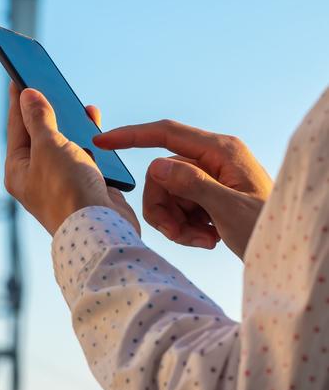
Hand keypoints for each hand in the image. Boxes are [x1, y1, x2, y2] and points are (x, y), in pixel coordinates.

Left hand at [4, 83, 138, 235]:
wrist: (101, 229)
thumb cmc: (67, 190)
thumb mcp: (48, 146)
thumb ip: (38, 119)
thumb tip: (27, 95)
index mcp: (18, 169)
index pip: (16, 126)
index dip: (19, 99)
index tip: (18, 74)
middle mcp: (37, 176)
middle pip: (40, 134)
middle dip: (47, 108)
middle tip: (47, 81)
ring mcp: (61, 181)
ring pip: (65, 143)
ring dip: (71, 122)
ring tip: (75, 102)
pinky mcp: (85, 185)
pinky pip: (85, 154)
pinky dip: (90, 138)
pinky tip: (94, 123)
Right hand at [93, 120, 271, 259]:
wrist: (287, 256)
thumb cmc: (269, 230)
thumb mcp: (231, 210)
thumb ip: (193, 185)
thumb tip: (156, 166)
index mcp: (221, 151)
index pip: (167, 133)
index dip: (132, 136)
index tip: (103, 142)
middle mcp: (213, 159)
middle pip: (161, 174)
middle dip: (163, 207)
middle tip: (179, 234)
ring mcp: (209, 178)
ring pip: (166, 193)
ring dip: (174, 221)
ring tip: (199, 240)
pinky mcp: (207, 195)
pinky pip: (177, 206)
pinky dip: (184, 227)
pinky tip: (207, 239)